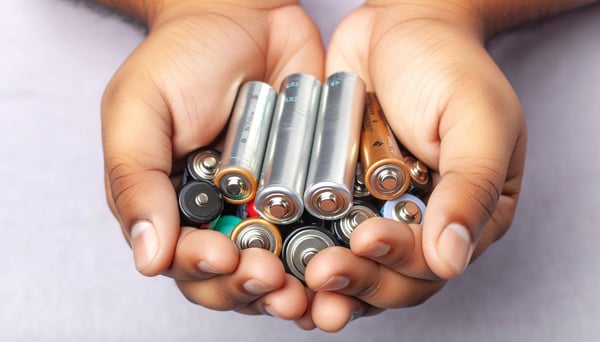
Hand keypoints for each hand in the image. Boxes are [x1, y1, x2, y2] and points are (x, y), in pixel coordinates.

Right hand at [101, 0, 323, 318]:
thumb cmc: (183, 56)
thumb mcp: (140, 109)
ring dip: (295, 287)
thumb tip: (147, 260)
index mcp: (175, 206)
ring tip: (307, 292)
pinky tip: (341, 261)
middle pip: (236, 277)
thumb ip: (136, 180)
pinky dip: (333, 251)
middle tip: (271, 280)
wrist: (244, 13)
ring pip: (283, 265)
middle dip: (252, 287)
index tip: (222, 259)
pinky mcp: (311, 189)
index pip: (185, 261)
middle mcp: (224, 215)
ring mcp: (271, 205)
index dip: (203, 270)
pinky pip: (324, 229)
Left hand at [302, 1, 525, 330]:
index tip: (367, 240)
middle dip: (356, 280)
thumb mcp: (475, 119)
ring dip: (326, 280)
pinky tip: (280, 262)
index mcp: (465, 213)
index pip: (434, 263)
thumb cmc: (447, 63)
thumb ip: (469, 188)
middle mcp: (421, 222)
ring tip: (297, 282)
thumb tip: (451, 261)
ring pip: (353, 265)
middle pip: (389, 276)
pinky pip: (320, 233)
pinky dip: (302, 252)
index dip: (399, 263)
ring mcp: (376, 211)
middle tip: (322, 273)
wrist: (399, 23)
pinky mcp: (337, 196)